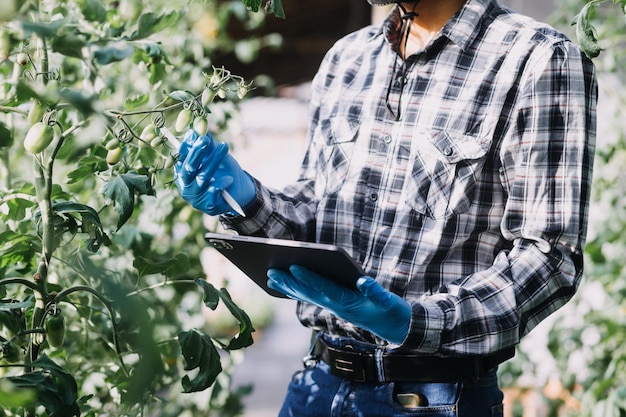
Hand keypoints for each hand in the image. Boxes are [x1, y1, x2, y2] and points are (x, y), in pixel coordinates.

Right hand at [174, 130, 255, 215]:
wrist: (240, 191)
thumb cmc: (224, 170)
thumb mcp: (216, 155)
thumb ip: (208, 144)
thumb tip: (200, 126)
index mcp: (183, 171)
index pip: (181, 157)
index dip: (187, 145)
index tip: (195, 133)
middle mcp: (186, 185)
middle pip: (189, 167)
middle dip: (196, 153)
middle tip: (205, 140)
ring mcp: (195, 197)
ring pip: (202, 177)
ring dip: (213, 161)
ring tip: (224, 147)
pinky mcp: (207, 206)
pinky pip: (212, 192)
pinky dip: (221, 184)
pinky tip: (229, 179)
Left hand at [267, 265, 409, 344]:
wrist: (396, 329)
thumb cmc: (393, 312)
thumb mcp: (390, 302)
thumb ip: (377, 292)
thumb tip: (364, 281)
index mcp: (349, 303)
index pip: (325, 289)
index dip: (309, 278)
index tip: (293, 266)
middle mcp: (338, 307)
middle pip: (310, 294)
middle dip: (290, 283)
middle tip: (270, 272)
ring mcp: (336, 308)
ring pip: (308, 297)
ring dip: (289, 287)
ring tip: (271, 278)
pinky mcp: (337, 307)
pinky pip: (313, 298)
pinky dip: (299, 291)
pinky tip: (289, 286)